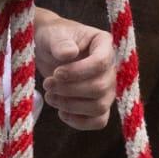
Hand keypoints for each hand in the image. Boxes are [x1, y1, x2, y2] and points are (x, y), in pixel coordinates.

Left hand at [34, 10, 114, 129]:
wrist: (48, 49)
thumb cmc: (53, 38)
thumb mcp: (52, 35)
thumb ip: (60, 43)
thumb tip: (70, 54)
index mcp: (103, 43)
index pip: (102, 62)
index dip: (79, 72)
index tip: (57, 73)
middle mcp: (110, 66)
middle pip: (100, 87)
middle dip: (70, 90)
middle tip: (48, 84)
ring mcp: (107, 87)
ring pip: (100, 107)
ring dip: (72, 106)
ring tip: (50, 96)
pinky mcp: (99, 104)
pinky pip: (99, 121)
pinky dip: (79, 121)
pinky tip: (61, 112)